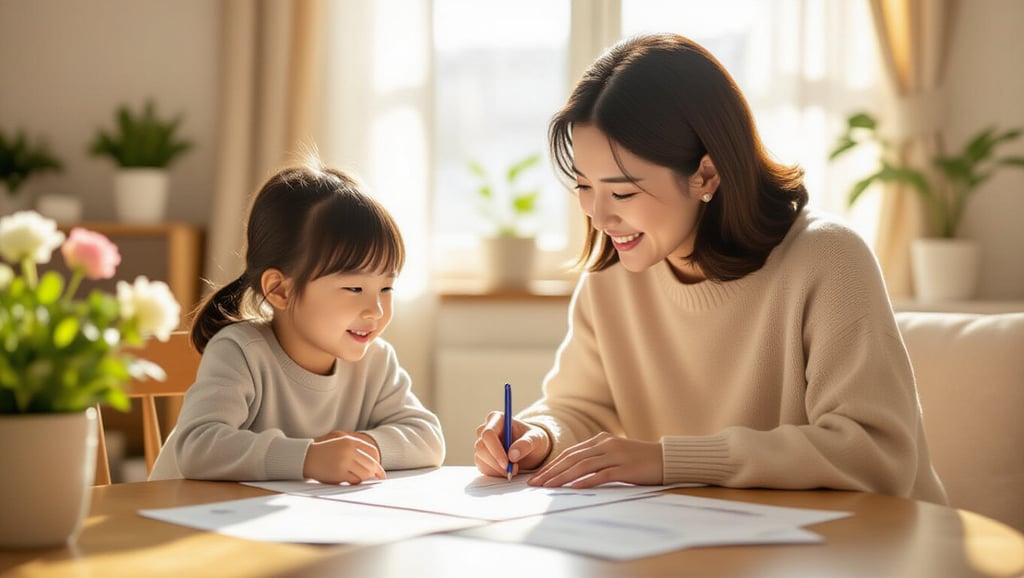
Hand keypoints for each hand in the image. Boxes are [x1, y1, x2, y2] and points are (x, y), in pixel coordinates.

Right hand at [303, 434, 385, 484]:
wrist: (305, 457)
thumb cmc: (325, 451)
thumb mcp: (340, 442)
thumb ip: (356, 448)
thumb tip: (374, 463)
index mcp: (350, 441)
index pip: (373, 451)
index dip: (378, 461)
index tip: (380, 469)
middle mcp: (348, 450)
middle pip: (371, 464)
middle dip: (375, 472)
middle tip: (377, 477)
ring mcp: (344, 461)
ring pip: (365, 473)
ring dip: (365, 478)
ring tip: (360, 478)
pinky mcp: (339, 473)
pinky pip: (355, 480)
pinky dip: (356, 482)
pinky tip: (351, 480)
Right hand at [474, 411, 550, 477]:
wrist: (532, 449)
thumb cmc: (534, 439)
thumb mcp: (537, 439)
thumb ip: (526, 444)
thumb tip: (512, 455)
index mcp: (497, 419)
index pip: (488, 434)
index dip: (495, 450)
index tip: (507, 463)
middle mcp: (486, 429)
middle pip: (481, 447)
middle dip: (496, 462)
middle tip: (513, 470)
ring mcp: (482, 443)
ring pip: (480, 459)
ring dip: (497, 469)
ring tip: (514, 469)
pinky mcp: (482, 456)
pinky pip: (483, 467)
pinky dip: (496, 472)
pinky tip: (507, 470)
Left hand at [527, 432, 662, 488]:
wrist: (666, 458)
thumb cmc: (639, 460)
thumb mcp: (614, 454)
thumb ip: (596, 459)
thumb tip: (573, 472)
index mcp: (600, 440)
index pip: (570, 453)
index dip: (552, 465)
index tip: (538, 476)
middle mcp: (605, 445)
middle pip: (572, 458)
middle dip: (551, 472)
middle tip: (535, 484)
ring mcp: (615, 456)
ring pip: (583, 466)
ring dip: (563, 477)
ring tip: (548, 488)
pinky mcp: (625, 469)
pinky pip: (602, 475)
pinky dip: (587, 481)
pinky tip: (574, 488)